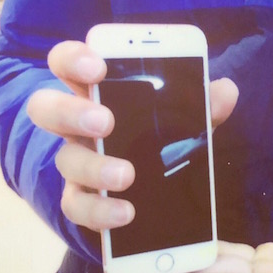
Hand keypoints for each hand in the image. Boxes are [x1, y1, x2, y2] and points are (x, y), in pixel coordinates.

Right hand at [26, 40, 238, 230]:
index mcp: (97, 93)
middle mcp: (77, 125)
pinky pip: (77, 206)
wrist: (151, 194)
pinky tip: (125, 213)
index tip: (97, 66)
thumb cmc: (160, 138)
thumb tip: (226, 91)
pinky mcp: (82, 200)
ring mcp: (76, 163)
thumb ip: (202, 105)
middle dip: (72, 112)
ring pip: (65, 161)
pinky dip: (100, 210)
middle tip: (105, 122)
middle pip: (46, 108)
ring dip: (94, 167)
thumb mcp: (184, 119)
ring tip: (126, 175)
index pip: (68, 63)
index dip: (74, 59)